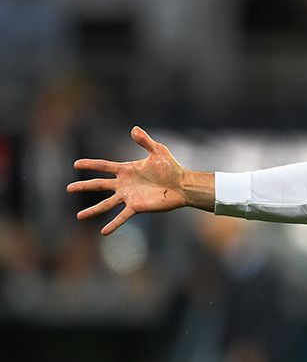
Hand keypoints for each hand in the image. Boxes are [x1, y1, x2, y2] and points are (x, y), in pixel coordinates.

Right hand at [67, 126, 207, 234]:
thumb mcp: (158, 151)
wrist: (182, 185)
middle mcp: (124, 184)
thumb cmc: (171, 168)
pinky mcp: (137, 207)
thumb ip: (145, 141)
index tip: (76, 164)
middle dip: (84, 186)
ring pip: (106, 204)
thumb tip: (134, 129)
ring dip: (92, 210)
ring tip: (78, 216)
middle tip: (68, 188)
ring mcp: (129, 196)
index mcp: (126, 170)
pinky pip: (122, 217)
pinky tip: (103, 232)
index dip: (90, 164)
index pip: (104, 166)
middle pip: (99, 185)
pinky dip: (113, 224)